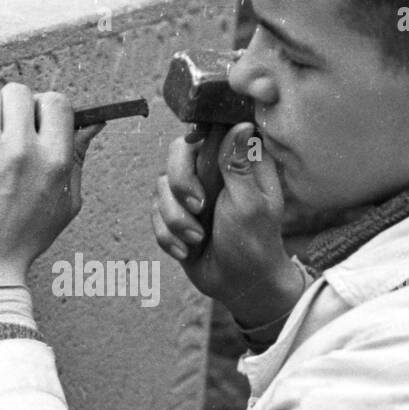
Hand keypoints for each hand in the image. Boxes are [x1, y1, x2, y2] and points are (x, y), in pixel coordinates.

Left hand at [0, 83, 103, 304]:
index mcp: (53, 161)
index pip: (55, 101)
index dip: (41, 108)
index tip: (29, 123)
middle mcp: (20, 151)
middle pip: (17, 92)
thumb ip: (78, 159)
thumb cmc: (21, 239)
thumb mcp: (65, 204)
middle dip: (9, 109)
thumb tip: (92, 122)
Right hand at [152, 122, 304, 329]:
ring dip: (175, 218)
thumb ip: (239, 164)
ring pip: (161, 185)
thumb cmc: (253, 244)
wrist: (239, 285)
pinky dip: (167, 235)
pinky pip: (155, 212)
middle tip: (199, 207)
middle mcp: (214, 170)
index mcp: (240, 160)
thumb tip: (241, 124)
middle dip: (181, 182)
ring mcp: (193, 191)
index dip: (200, 135)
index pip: (214, 127)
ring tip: (197, 240)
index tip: (198, 153)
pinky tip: (188, 251)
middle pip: (178, 151)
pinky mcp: (176, 213)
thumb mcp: (249, 204)